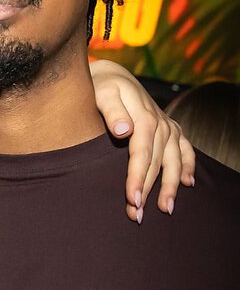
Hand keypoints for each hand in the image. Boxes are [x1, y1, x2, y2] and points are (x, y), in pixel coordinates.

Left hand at [90, 59, 195, 221]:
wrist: (112, 74)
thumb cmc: (102, 86)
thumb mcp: (103, 93)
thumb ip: (112, 111)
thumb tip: (124, 131)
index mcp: (144, 118)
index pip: (142, 155)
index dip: (138, 178)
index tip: (132, 200)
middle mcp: (161, 124)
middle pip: (157, 163)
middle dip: (150, 191)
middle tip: (137, 215)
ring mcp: (168, 126)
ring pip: (174, 161)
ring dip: (170, 186)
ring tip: (165, 209)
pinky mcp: (170, 128)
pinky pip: (185, 148)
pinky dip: (188, 165)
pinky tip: (187, 184)